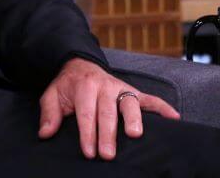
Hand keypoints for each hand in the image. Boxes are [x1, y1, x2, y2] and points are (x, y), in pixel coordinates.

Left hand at [37, 57, 179, 159]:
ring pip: (129, 103)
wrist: (80, 65)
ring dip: (133, 119)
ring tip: (135, 135)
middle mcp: (104, 86)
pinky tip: (174, 118)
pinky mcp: (133, 92)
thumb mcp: (52, 95)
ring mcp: (120, 88)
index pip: (86, 112)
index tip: (89, 151)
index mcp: (84, 86)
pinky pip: (150, 99)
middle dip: (107, 133)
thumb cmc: (68, 86)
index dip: (87, 132)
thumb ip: (49, 114)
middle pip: (107, 111)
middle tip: (108, 154)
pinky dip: (163, 107)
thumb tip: (46, 133)